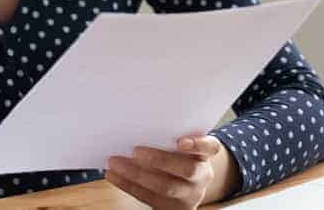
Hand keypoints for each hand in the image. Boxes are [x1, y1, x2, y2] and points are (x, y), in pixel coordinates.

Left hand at [105, 135, 231, 207]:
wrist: (187, 185)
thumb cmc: (178, 155)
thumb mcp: (182, 144)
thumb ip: (168, 135)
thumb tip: (137, 121)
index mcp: (205, 155)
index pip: (209, 147)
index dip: (197, 144)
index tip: (180, 141)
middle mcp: (202, 175)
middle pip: (186, 170)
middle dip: (159, 160)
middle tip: (136, 150)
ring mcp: (189, 195)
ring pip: (165, 187)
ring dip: (136, 175)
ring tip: (115, 162)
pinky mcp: (173, 208)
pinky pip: (149, 198)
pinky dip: (128, 185)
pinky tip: (114, 175)